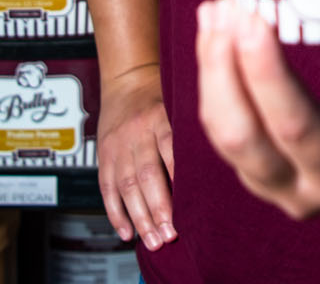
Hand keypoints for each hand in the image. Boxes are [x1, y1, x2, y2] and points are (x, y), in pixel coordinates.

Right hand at [96, 63, 176, 250]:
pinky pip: (107, 188)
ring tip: (153, 240)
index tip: (191, 208)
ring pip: (126, 185)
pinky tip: (126, 232)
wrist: (127, 79)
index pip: (171, 150)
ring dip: (139, 217)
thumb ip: (192, 132)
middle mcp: (138, 131)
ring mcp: (118, 144)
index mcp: (161, 116)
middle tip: (170, 235)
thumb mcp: (180, 104)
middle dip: (158, 208)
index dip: (179, 181)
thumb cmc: (161, 95)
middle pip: (146, 174)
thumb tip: (215, 168)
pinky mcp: (104, 155)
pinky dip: (115, 213)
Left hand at [195, 0, 319, 219]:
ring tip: (214, 9)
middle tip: (225, 4)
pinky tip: (214, 30)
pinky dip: (213, 78)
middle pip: (242, 135)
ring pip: (222, 132)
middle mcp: (309, 189)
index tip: (250, 14)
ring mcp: (276, 187)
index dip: (265, 73)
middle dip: (222, 66)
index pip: (296, 126)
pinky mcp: (256, 173)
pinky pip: (221, 127)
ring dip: (211, 67)